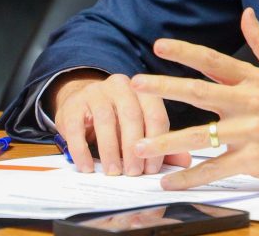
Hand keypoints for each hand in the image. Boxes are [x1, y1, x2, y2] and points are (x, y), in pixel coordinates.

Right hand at [49, 69, 189, 175]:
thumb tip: (185, 161)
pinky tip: (88, 167)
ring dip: (110, 151)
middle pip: (132, 116)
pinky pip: (77, 129)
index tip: (151, 169)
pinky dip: (82, 151)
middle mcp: (121, 86)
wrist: (80, 101)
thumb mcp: (138, 128)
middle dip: (134, 148)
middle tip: (134, 173)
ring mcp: (95, 92)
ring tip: (113, 172)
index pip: (155, 115)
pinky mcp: (73, 105)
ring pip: (106, 121)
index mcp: (143, 91)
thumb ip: (160, 143)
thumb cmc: (116, 119)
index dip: (155, 143)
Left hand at [130, 8, 258, 189]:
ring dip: (166, 141)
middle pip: (199, 92)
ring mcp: (250, 132)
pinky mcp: (254, 159)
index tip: (159, 46)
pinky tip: (170, 180)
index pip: (214, 61)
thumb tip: (247, 14)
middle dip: (163, 87)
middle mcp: (249, 103)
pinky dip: (191, 176)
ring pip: (200, 135)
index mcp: (255, 79)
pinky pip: (215, 169)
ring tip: (139, 145)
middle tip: (134, 83)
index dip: (185, 52)